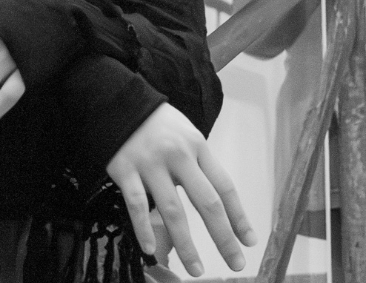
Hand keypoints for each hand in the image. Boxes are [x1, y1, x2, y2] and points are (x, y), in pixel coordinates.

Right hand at [106, 103, 254, 275]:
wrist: (116, 99)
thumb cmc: (156, 123)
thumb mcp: (185, 135)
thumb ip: (197, 166)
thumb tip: (214, 203)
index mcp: (198, 146)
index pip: (224, 187)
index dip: (239, 216)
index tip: (249, 240)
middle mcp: (178, 156)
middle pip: (206, 202)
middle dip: (223, 237)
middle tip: (235, 262)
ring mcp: (150, 164)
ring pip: (173, 211)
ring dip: (187, 245)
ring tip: (197, 269)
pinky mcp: (125, 169)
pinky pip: (136, 205)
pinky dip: (144, 230)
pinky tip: (150, 250)